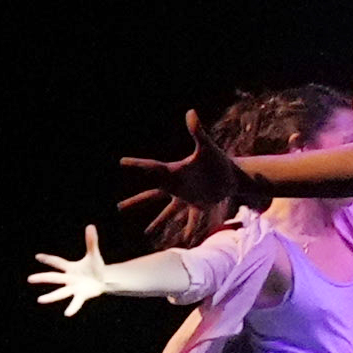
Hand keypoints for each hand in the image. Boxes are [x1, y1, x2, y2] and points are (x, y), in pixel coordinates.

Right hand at [30, 227, 115, 316]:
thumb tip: (90, 226)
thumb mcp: (93, 254)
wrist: (104, 280)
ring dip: (51, 296)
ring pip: (60, 292)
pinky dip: (72, 307)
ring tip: (40, 300)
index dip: (48, 259)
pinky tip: (67, 313)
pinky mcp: (81, 295)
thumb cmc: (95, 267)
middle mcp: (69, 279)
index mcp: (70, 268)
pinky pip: (76, 302)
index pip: (57, 262)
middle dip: (42, 278)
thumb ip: (91, 241)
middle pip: (54, 278)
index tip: (38, 256)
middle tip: (29, 279)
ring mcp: (74, 288)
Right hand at [119, 111, 253, 237]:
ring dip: (157, 223)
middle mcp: (177, 186)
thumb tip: (190, 111)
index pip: (151, 168)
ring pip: (167, 213)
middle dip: (136, 202)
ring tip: (146, 232)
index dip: (137, 164)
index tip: (121, 161)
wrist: (234, 173)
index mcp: (174, 172)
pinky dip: (187, 230)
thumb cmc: (218, 159)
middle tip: (118, 207)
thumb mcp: (206, 147)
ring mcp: (186, 198)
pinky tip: (182, 240)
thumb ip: (197, 131)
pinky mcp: (198, 206)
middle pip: (151, 196)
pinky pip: (190, 220)